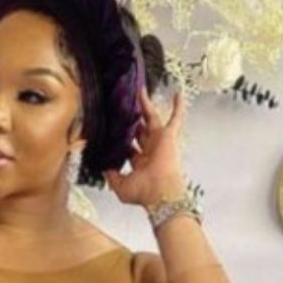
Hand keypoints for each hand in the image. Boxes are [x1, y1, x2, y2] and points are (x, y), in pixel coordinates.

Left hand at [102, 81, 188, 209]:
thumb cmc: (144, 192)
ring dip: (146, 105)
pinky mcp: (168, 136)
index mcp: (140, 162)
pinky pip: (176, 117)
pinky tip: (178, 93)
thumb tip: (103, 167)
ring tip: (140, 90)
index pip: (129, 147)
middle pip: (139, 129)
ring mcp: (159, 141)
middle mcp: (150, 150)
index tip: (112, 127)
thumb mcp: (121, 187)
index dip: (121, 138)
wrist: (160, 191)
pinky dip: (178, 106)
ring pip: (151, 118)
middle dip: (132, 117)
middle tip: (125, 104)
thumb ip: (111, 176)